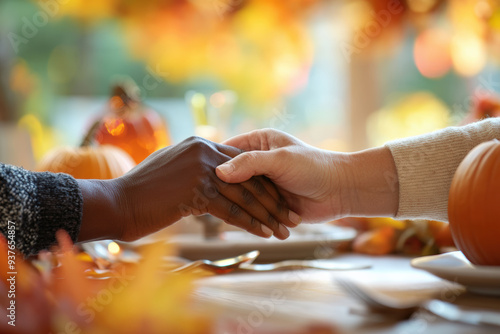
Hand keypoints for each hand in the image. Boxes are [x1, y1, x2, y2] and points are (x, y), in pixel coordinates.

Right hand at [77, 136, 299, 242]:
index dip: (261, 183)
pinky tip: (264, 234)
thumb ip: (193, 162)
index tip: (277, 199)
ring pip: (244, 196)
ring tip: (283, 229)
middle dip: (272, 200)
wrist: (116, 203)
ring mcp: (200, 170)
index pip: (242, 164)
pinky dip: (251, 224)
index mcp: (200, 143)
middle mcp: (203, 151)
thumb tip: (209, 168)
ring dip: (267, 215)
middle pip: (248, 178)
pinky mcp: (196, 191)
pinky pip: (231, 211)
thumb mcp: (170, 165)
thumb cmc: (142, 190)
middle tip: (288, 216)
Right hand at [216, 129, 398, 222]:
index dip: (214, 163)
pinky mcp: (267, 202)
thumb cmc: (313, 167)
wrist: (340, 191)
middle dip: (223, 189)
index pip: (227, 151)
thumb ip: (250, 163)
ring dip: (238, 206)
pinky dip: (248, 218)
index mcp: (258, 142)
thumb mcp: (280, 160)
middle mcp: (257, 161)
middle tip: (204, 199)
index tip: (199, 176)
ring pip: (239, 196)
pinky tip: (240, 223)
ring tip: (222, 214)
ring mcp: (262, 183)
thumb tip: (218, 172)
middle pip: (230, 176)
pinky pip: (250, 211)